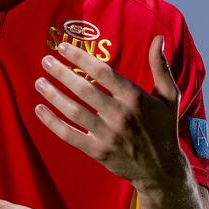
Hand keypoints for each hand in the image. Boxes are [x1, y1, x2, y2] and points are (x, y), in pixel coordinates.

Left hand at [33, 36, 189, 192]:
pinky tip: (39, 109)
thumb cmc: (164, 127)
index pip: (102, 73)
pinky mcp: (98, 151)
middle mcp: (120, 115)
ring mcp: (108, 135)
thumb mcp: (169, 96)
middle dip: (61, 73)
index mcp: (135, 98)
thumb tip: (158, 39)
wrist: (162, 169)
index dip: (80, 58)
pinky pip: (70, 135)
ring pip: (74, 111)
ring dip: (53, 95)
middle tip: (45, 61)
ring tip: (39, 82)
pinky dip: (52, 123)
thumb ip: (160, 67)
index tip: (63, 47)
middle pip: (84, 90)